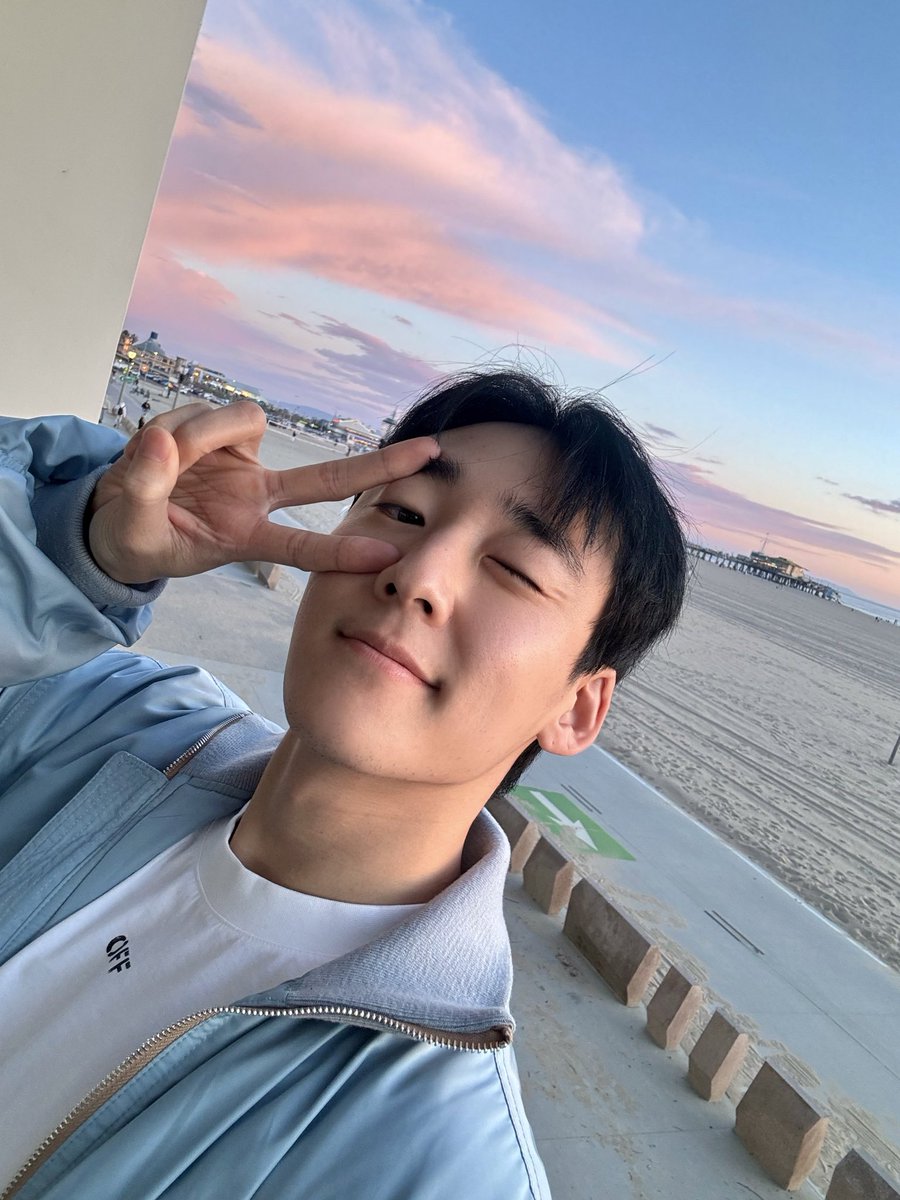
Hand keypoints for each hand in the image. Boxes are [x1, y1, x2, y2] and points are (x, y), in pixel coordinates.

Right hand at [88, 402, 438, 583]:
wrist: (115, 515)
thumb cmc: (134, 534)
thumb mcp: (132, 526)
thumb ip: (145, 487)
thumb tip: (162, 441)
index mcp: (244, 537)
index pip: (301, 547)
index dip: (341, 552)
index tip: (388, 556)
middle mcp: (257, 497)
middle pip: (328, 479)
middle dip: (379, 466)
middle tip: (431, 451)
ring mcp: (245, 463)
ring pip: (243, 421)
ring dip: (199, 432)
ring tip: (159, 459)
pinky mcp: (225, 433)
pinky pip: (214, 410)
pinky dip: (185, 422)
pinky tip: (163, 443)